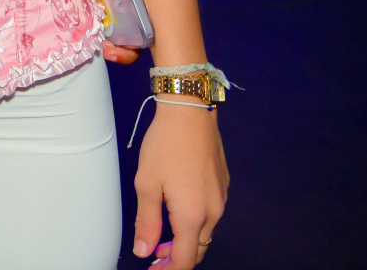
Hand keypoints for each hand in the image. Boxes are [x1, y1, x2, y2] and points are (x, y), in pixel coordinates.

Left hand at [134, 102, 227, 265]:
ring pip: (205, 233)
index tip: (152, 269)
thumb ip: (147, 221)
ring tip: (162, 236)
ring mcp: (221, 199)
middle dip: (176, 257)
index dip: (168, 269)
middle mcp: (213, 212)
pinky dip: (194, 223)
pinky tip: (177, 212)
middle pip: (199, 250)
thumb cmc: (165, 146)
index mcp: (193, 215)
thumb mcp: (147, 184)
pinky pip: (210, 215)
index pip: (186, 260)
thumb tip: (144, 250)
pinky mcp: (222, 186)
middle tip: (154, 255)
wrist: (190, 113)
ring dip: (186, 240)